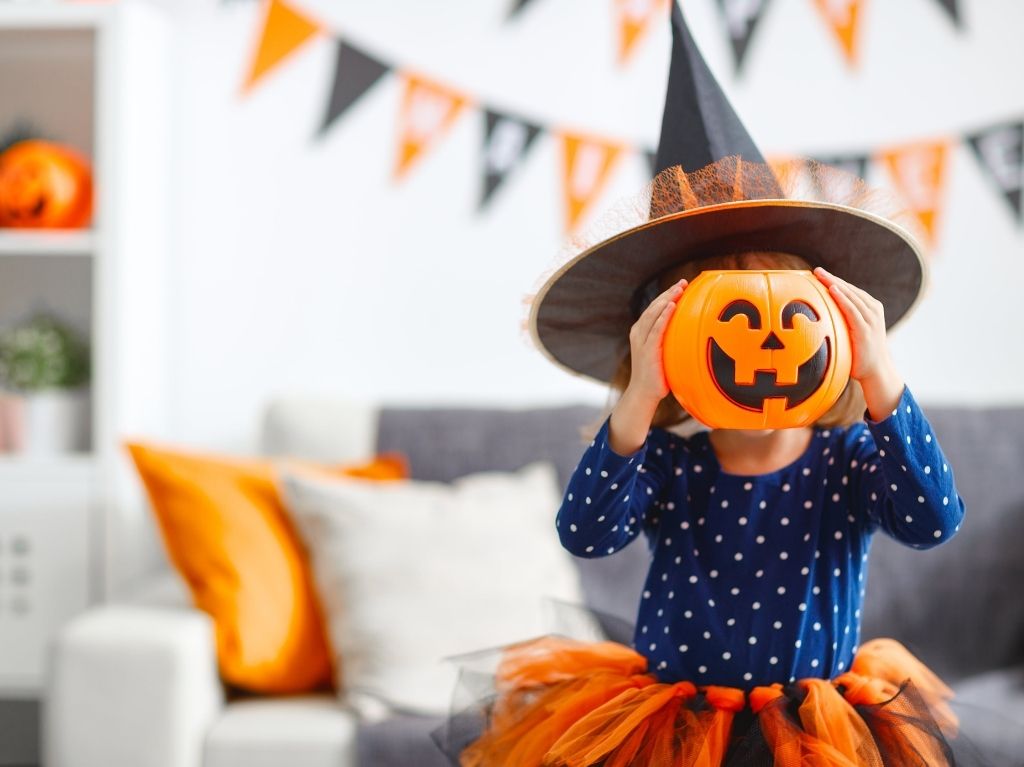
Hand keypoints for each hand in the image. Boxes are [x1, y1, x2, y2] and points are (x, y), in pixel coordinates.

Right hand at [625, 278, 686, 406]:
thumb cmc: (656, 375)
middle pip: (654, 307)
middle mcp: (639, 333)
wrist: (644, 394)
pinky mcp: (647, 350)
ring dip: (667, 299)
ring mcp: (641, 341)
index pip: (654, 308)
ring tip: (679, 289)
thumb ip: (669, 340)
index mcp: (641, 331)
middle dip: (668, 293)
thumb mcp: (662, 353)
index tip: (680, 286)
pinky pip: (656, 329)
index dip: (667, 295)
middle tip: (683, 282)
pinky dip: (663, 316)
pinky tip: (671, 306)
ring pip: (654, 314)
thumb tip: (691, 332)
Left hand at [813, 266, 903, 419]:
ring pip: (850, 296)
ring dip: (835, 284)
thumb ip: (842, 323)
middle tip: (815, 271)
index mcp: (869, 309)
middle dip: (832, 279)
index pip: (849, 291)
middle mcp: (872, 310)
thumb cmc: (860, 354)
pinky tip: (832, 289)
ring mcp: (870, 319)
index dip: (834, 281)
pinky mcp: (866, 329)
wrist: (876, 372)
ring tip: (820, 275)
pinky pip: (852, 309)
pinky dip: (843, 298)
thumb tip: (818, 321)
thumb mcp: (851, 334)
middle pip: (849, 289)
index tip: (818, 274)